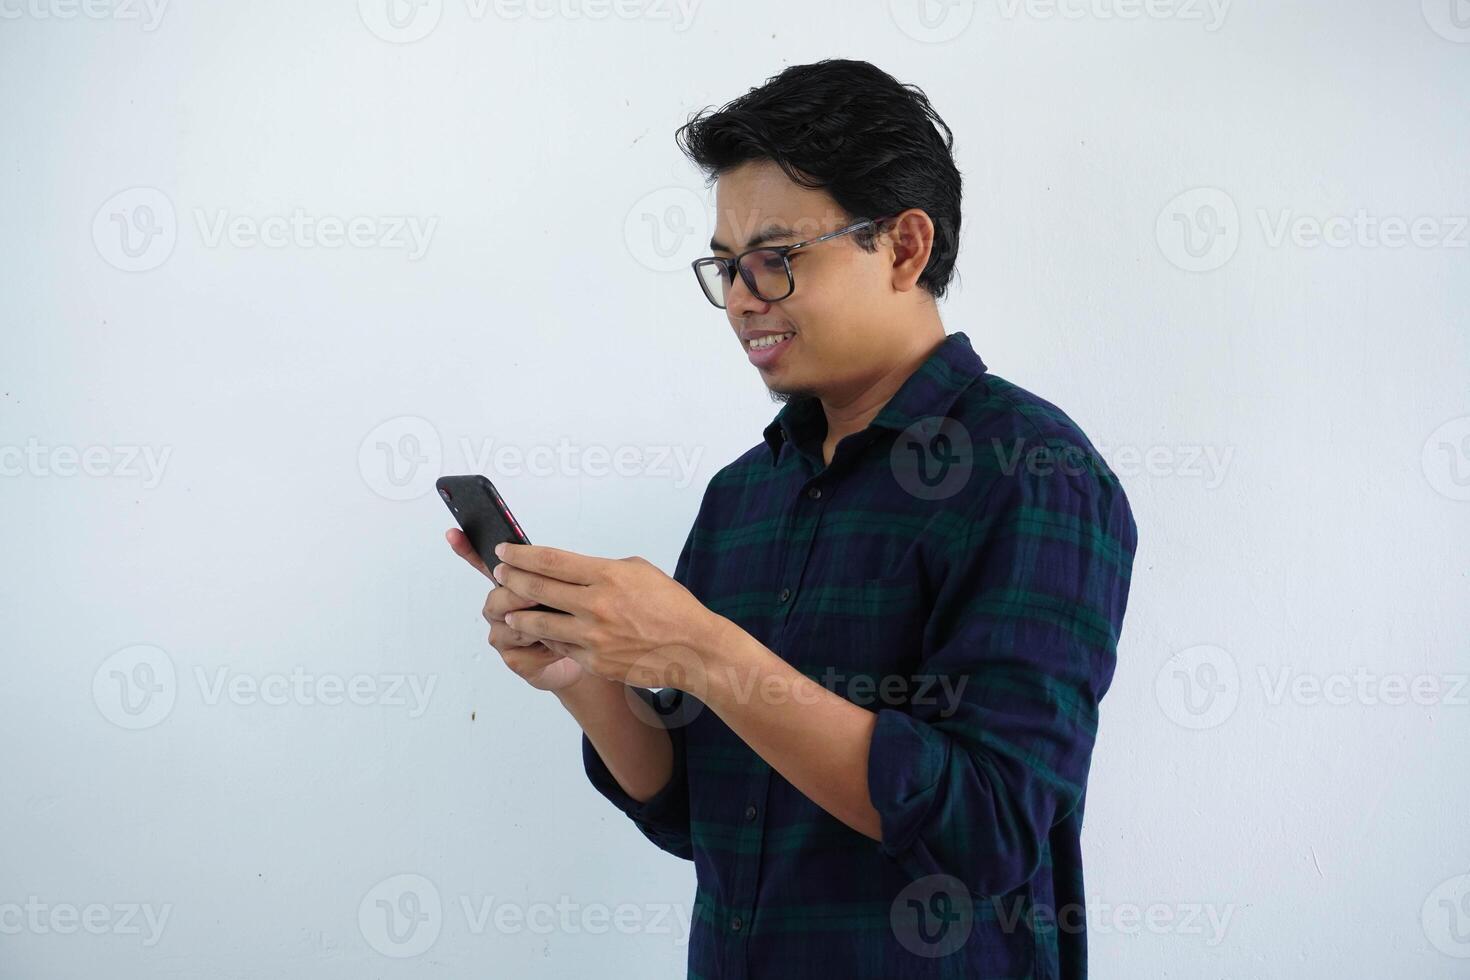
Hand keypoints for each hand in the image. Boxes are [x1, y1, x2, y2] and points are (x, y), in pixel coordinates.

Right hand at [445, 528, 583, 691]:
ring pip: (510, 624)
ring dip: (536, 623)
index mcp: (511, 584)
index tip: (453, 533)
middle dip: (518, 595)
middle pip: (497, 596)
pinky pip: (522, 652)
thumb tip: (542, 554)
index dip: (467, 549)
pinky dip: (544, 648)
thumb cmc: (573, 618)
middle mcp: (501, 608)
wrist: (584, 654)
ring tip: (562, 623)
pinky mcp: (513, 658)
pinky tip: (558, 646)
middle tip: (538, 596)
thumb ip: (552, 573)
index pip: (484, 563)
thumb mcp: (569, 587)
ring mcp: (504, 633)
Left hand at [490, 542, 726, 690]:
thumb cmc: (671, 607)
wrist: (693, 648)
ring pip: (540, 623)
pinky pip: (561, 646)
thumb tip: (570, 570)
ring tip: (510, 608)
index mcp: (608, 576)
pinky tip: (541, 631)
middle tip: (500, 573)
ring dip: (520, 613)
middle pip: (538, 589)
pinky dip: (548, 637)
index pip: (551, 561)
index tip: (506, 551)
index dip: (522, 555)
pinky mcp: (594, 661)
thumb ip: (602, 569)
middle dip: (512, 579)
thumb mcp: (639, 571)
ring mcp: (593, 637)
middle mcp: (597, 605)